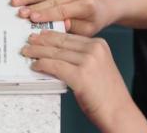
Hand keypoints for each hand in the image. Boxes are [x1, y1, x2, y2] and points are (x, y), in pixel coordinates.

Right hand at [12, 0, 110, 36]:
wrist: (101, 9)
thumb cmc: (92, 22)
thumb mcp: (86, 31)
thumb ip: (73, 27)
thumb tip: (60, 23)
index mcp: (86, 4)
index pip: (62, 9)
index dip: (46, 13)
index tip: (31, 17)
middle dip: (34, 5)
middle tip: (19, 12)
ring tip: (16, 2)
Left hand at [22, 31, 141, 130]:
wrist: (119, 111)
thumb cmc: (108, 94)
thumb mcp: (98, 67)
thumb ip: (82, 57)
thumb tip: (59, 55)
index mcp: (99, 45)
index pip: (70, 37)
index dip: (52, 35)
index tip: (41, 35)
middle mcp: (94, 49)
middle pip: (61, 43)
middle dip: (42, 41)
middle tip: (29, 41)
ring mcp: (88, 61)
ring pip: (56, 53)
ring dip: (38, 53)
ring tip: (27, 52)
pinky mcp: (80, 75)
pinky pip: (55, 66)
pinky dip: (42, 65)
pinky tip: (36, 66)